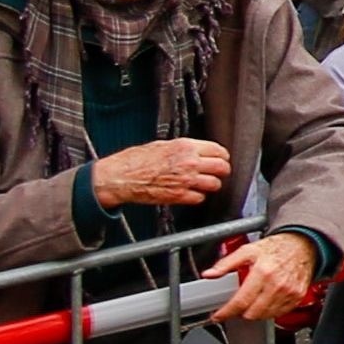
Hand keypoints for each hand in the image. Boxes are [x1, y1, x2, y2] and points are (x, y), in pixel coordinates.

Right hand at [91, 138, 232, 211]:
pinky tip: (192, 193)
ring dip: (212, 185)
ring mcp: (185, 181)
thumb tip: (195, 150)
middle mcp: (189, 163)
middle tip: (219, 172)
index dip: (222, 155)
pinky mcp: (178, 196)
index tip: (221, 158)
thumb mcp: (162, 144)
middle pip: (222, 167)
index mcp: (185, 147)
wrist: (120, 177)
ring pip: (215, 184)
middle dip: (222, 170)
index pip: (218, 150)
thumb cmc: (135, 160)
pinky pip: (199, 198)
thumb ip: (183, 148)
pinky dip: (198, 197)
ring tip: (206, 184)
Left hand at [208, 230, 320, 328]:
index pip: (241, 301)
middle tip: (237, 305)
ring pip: (265, 316)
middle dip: (240, 312)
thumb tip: (209, 274)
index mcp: (263, 272)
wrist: (303, 245)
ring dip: (254, 313)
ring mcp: (289, 292)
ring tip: (252, 302)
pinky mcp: (297, 297)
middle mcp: (277, 284)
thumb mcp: (248, 250)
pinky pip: (279, 314)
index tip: (218, 316)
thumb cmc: (276, 247)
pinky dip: (269, 311)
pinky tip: (265, 301)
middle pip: (252, 313)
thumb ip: (226, 263)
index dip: (226, 312)